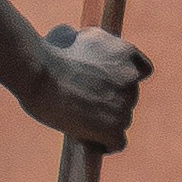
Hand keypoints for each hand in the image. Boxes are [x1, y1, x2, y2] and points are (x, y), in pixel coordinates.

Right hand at [20, 20, 149, 153]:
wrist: (39, 73)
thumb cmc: (47, 54)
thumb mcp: (76, 37)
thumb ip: (92, 47)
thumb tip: (89, 58)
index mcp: (123, 51)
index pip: (142, 70)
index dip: (124, 79)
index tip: (110, 84)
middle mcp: (129, 76)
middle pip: (129, 98)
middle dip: (110, 100)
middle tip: (85, 103)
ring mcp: (123, 104)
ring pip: (122, 120)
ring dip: (106, 122)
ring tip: (80, 120)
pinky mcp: (114, 128)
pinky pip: (117, 142)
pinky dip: (105, 144)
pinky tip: (90, 141)